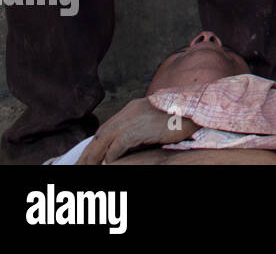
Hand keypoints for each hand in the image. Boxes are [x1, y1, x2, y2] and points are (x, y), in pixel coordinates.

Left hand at [79, 98, 197, 163]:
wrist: (196, 109)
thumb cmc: (181, 117)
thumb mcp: (155, 120)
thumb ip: (140, 126)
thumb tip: (126, 144)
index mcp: (132, 108)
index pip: (106, 127)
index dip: (95, 144)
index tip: (87, 157)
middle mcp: (130, 111)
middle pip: (101, 134)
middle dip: (88, 152)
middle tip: (79, 166)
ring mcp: (134, 118)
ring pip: (104, 139)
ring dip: (94, 156)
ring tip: (87, 168)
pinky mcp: (140, 127)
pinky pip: (119, 144)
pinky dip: (111, 155)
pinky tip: (108, 163)